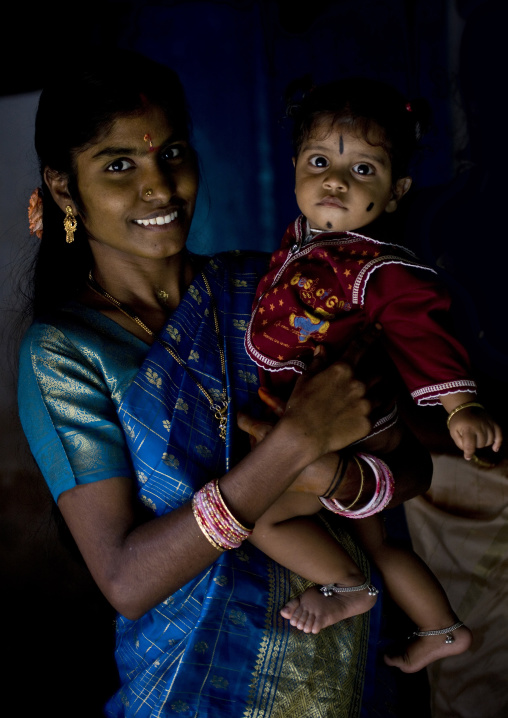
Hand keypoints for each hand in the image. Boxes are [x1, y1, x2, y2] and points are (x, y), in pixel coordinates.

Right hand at [281, 326, 384, 455]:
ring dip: (381, 390)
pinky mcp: (368, 422)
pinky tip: (376, 409)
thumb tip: (322, 347)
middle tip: (372, 377)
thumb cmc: (300, 405)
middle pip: (378, 373)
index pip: (360, 346)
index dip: (371, 335)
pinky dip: (380, 407)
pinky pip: (381, 411)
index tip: (379, 328)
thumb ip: (318, 362)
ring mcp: (366, 404)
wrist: (303, 436)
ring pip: (383, 391)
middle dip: (376, 374)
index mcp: (342, 369)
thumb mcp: (306, 379)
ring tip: (378, 393)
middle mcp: (359, 384)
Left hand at [448, 408, 502, 459]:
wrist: (465, 407)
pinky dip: (498, 443)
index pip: (470, 445)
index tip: (467, 457)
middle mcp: (480, 426)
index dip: (468, 453)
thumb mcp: (453, 432)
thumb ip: (460, 443)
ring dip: (483, 443)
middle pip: (480, 445)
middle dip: (475, 445)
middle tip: (470, 438)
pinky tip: (495, 449)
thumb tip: (469, 453)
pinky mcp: (494, 423)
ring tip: (477, 437)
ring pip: (489, 442)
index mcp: (468, 428)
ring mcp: (488, 424)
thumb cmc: (458, 422)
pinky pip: (499, 435)